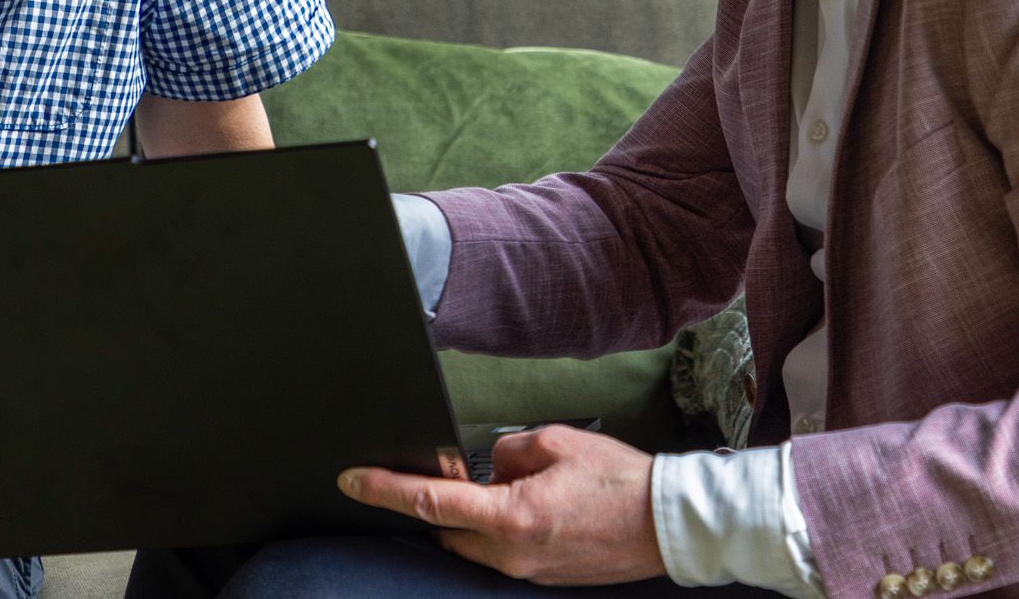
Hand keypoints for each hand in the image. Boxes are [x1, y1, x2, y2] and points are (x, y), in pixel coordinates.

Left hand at [340, 423, 663, 586]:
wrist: (668, 525)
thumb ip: (508, 450)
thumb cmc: (619, 482)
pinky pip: (504, 550)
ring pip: (475, 541)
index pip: (430, 501)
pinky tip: (538, 504)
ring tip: (524, 486)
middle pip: (447, 527)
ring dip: (478, 514)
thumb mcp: (558, 442)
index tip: (351, 480)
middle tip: (461, 469)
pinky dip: (504, 527)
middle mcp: (511, 553)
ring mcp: (527, 571)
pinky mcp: (543, 577)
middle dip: (443, 499)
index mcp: (510, 516)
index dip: (384, 490)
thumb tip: (491, 466)